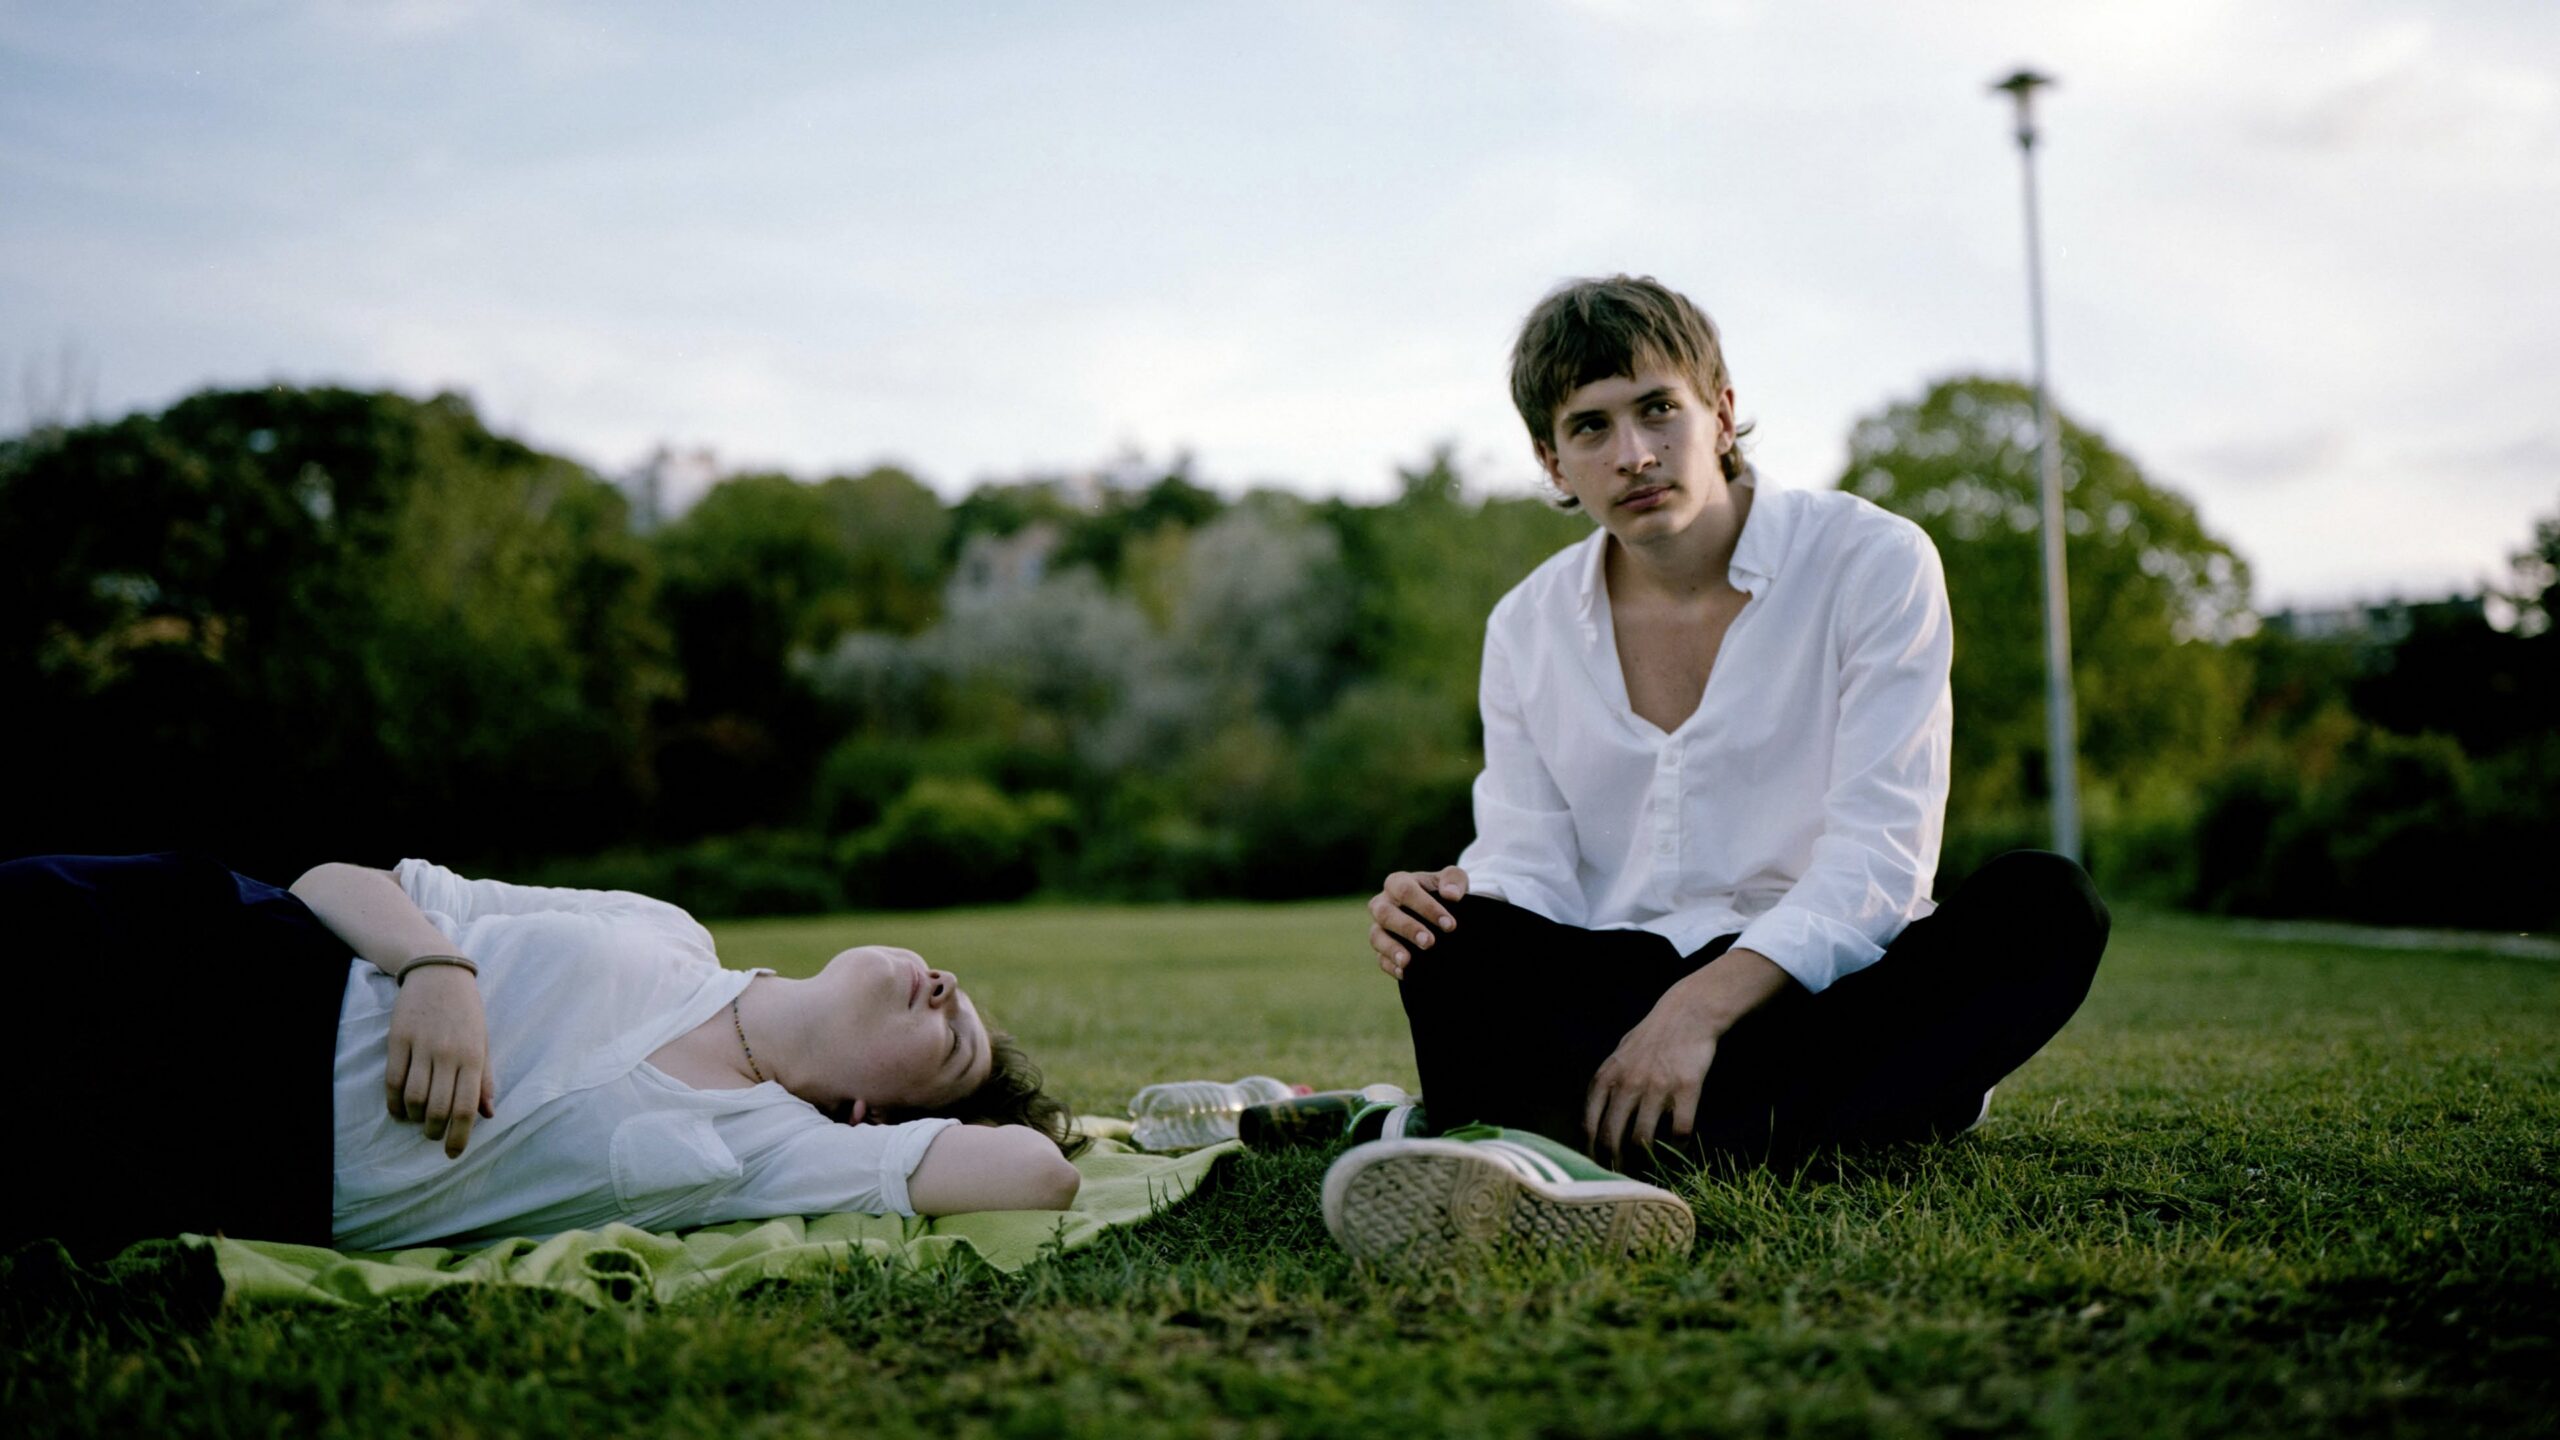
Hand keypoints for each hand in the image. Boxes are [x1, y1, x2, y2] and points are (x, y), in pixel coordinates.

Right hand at [385, 965, 495, 1158]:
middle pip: (436, 1108)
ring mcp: (421, 1046)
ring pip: (413, 1098)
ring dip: (414, 1119)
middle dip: (434, 1132)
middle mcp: (447, 1054)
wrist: (438, 973)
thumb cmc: (466, 1012)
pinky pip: (393, 1080)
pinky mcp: (398, 1039)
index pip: (465, 1107)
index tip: (452, 1153)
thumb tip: (487, 1114)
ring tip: (418, 1122)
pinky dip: (394, 1102)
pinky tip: (399, 1109)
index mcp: (473, 1056)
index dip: (458, 1136)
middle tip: (433, 1136)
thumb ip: (483, 1078)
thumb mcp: (483, 1042)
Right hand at [1367, 866, 1467, 977]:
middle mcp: (1383, 903)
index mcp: (1398, 882)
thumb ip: (1454, 880)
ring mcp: (1379, 927)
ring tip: (1407, 962)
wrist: (1441, 911)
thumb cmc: (1445, 892)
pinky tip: (1404, 973)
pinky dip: (1390, 966)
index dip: (1427, 907)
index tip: (1450, 925)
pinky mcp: (1381, 948)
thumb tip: (1452, 895)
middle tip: (1429, 943)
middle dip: (1407, 929)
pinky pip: (1380, 958)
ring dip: (1392, 949)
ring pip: (1376, 937)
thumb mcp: (1454, 880)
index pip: (1406, 891)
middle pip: (1386, 914)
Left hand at [1582, 948, 1792, 1166]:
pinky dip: (1677, 1149)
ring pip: (1643, 1141)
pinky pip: (1679, 1132)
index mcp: (1606, 1077)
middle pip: (1612, 1139)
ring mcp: (1656, 1087)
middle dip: (1614, 1166)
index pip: (1589, 1126)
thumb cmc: (1649, 1039)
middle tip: (1622, 1181)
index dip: (1591, 1154)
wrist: (1686, 1014)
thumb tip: (1591, 1127)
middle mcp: (1627, 1084)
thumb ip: (1605, 1088)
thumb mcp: (1617, 1058)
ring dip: (1644, 1164)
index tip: (1597, 1169)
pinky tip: (1676, 1152)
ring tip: (1647, 1174)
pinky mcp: (1686, 1089)